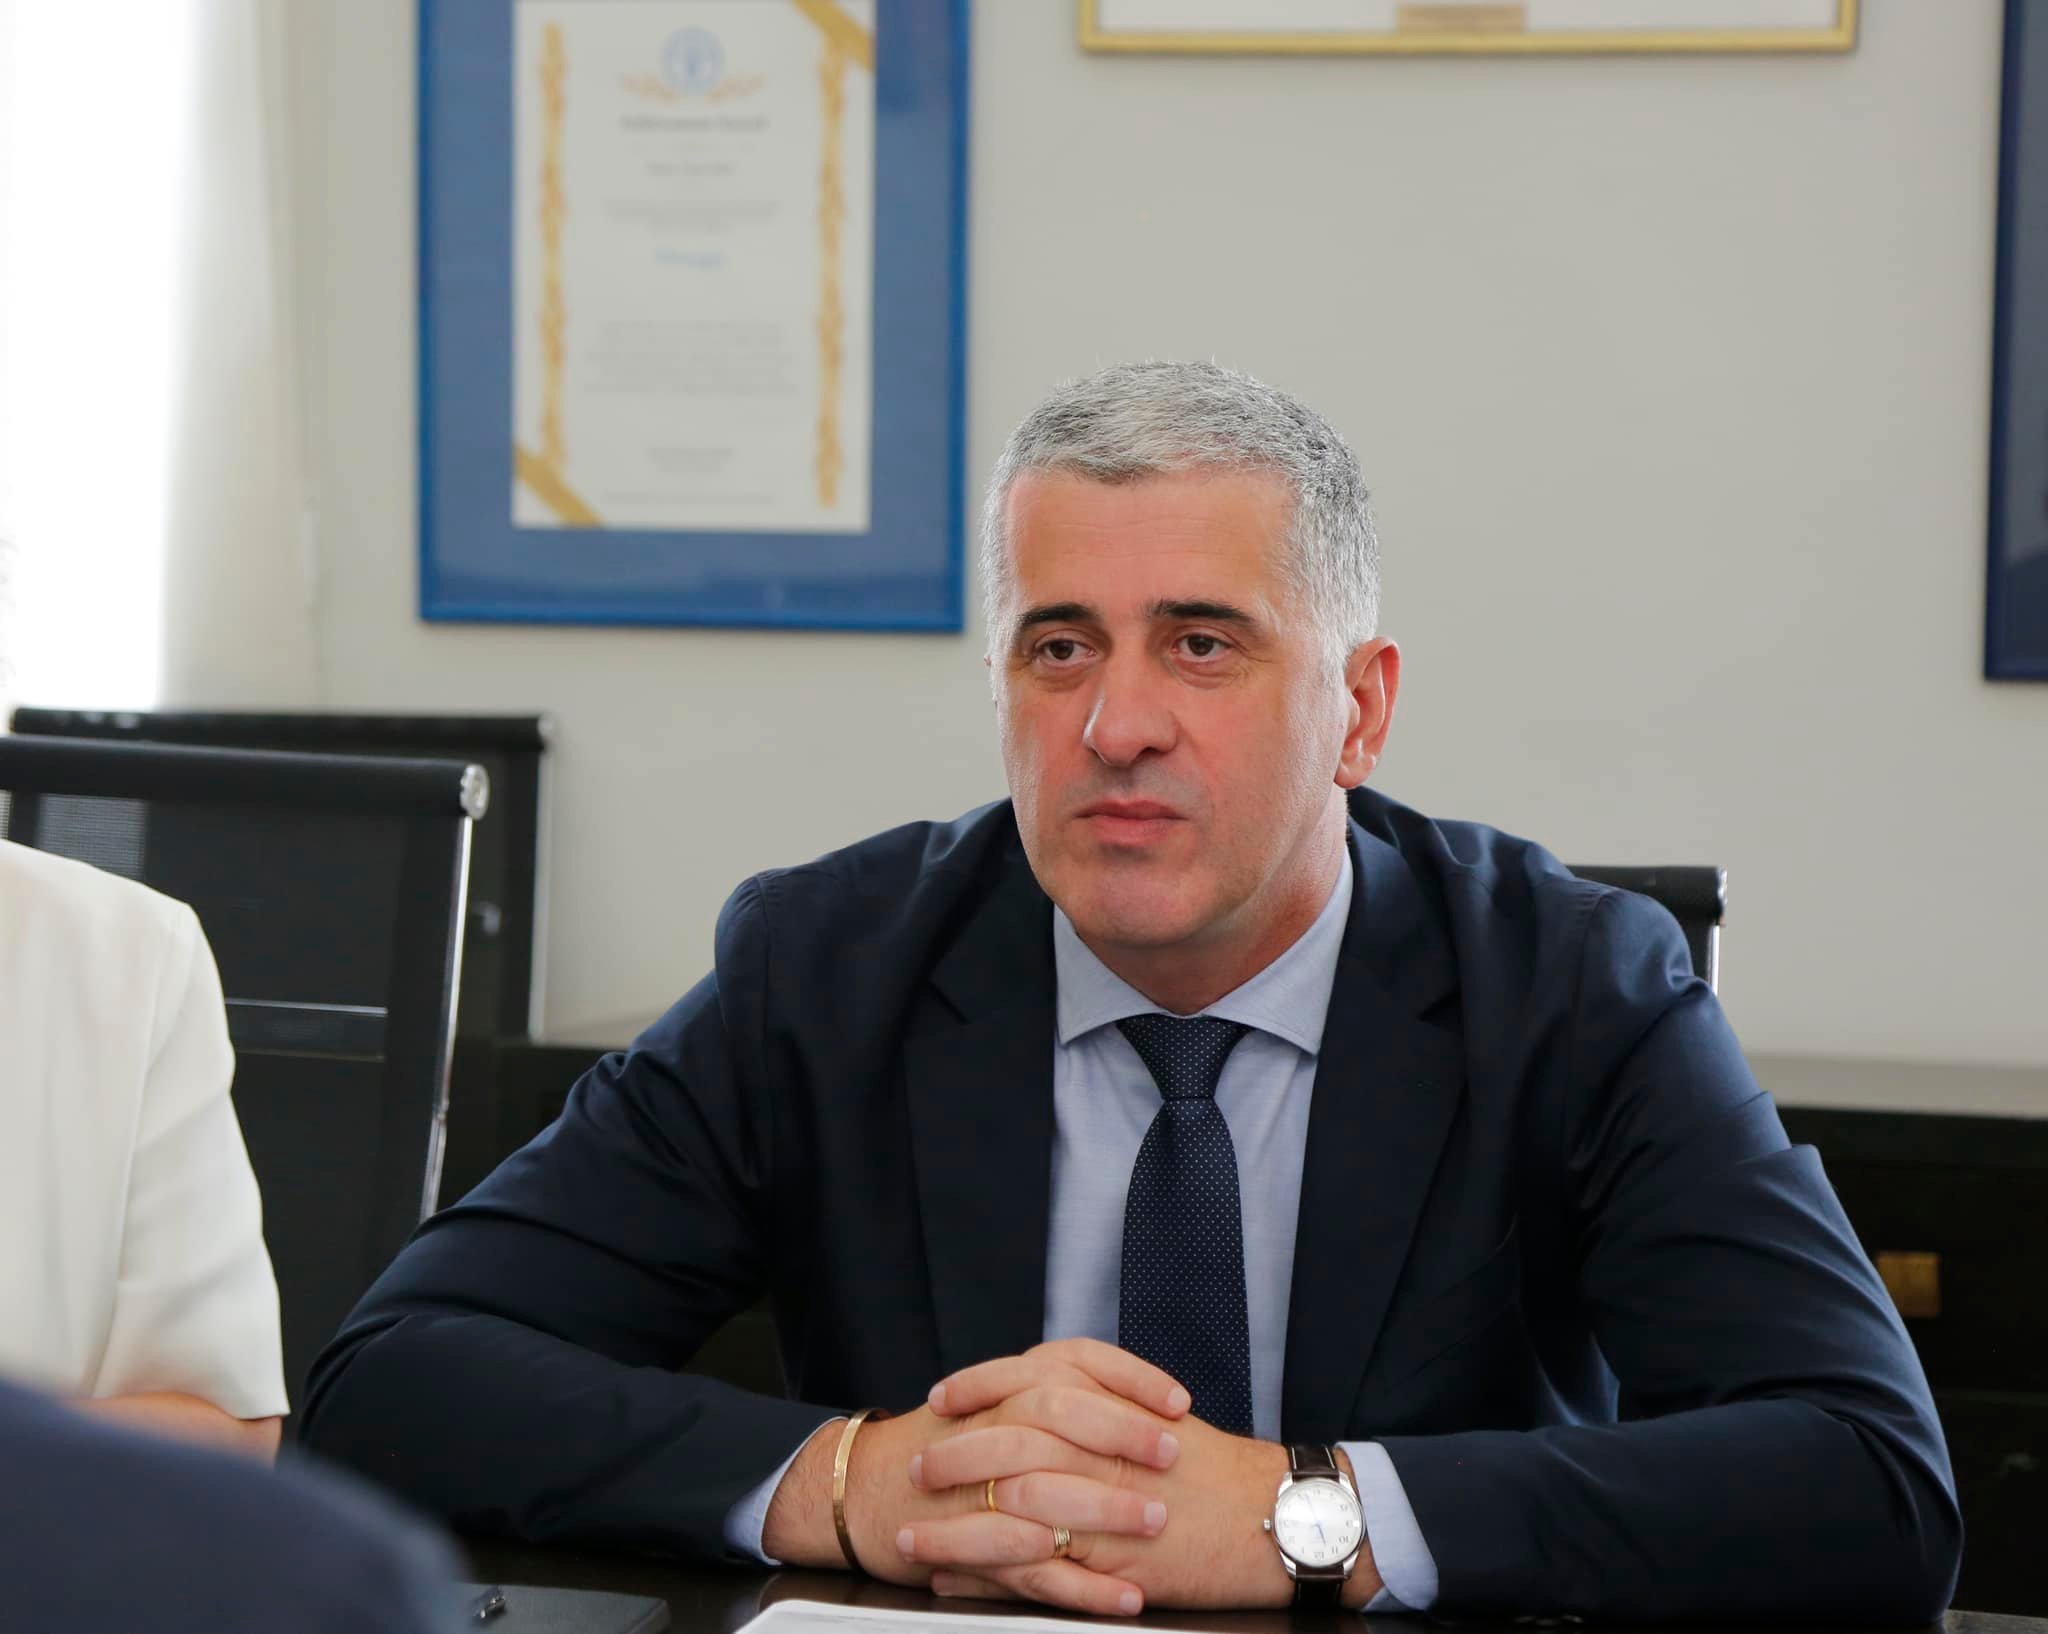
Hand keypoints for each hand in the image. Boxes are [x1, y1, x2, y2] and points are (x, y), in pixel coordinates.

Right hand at [761, 1340, 1186, 1607]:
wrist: (864, 1487)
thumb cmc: (945, 1445)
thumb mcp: (999, 1404)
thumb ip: (1059, 1399)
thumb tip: (1137, 1404)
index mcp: (1009, 1386)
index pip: (1077, 1362)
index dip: (1131, 1380)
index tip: (1178, 1402)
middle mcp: (994, 1425)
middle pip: (1062, 1415)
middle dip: (1123, 1434)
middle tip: (1172, 1455)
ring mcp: (980, 1488)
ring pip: (1047, 1489)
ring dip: (1107, 1509)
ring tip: (1157, 1524)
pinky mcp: (973, 1546)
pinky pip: (1034, 1569)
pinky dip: (1085, 1587)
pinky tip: (1126, 1597)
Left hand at [904, 1342, 1382, 1613]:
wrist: (1277, 1516)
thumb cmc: (1220, 1471)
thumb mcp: (1157, 1417)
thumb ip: (1102, 1402)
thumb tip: (1044, 1399)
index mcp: (1111, 1402)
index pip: (1027, 1378)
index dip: (977, 1386)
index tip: (940, 1397)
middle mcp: (1101, 1445)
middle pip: (1006, 1439)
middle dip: (952, 1454)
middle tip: (916, 1465)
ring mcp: (1103, 1502)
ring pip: (1007, 1507)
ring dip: (952, 1523)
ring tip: (913, 1533)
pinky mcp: (1110, 1559)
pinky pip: (1033, 1567)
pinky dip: (985, 1574)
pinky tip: (956, 1578)